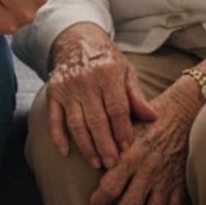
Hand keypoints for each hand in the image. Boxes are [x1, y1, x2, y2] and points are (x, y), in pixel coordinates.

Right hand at [46, 25, 155, 171]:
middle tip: (113, 165)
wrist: (76, 39)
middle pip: (97, 120)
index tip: (127, 149)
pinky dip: (58, 137)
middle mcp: (86, 81)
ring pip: (76, 124)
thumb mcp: (125, 70)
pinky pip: (54, 119)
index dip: (123, 130)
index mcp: (108, 74)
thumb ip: (136, 95)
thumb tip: (152, 117)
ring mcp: (67, 88)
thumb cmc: (106, 58)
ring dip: (86, 147)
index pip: (117, 108)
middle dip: (106, 146)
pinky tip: (66, 152)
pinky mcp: (53, 93)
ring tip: (96, 163)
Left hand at [90, 87, 197, 204]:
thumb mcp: (126, 126)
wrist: (184, 112)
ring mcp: (166, 177)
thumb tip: (95, 160)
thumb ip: (112, 144)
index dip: (100, 199)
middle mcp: (148, 170)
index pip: (110, 187)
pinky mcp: (181, 180)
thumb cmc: (150, 117)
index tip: (95, 202)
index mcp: (132, 155)